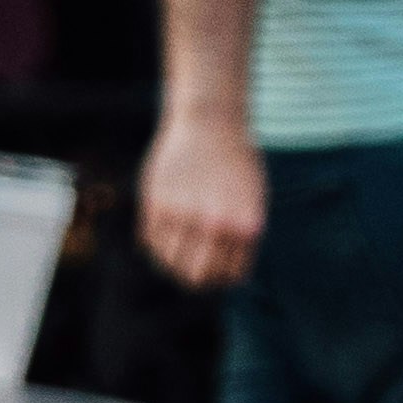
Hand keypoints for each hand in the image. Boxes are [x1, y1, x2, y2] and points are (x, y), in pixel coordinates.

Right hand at [138, 97, 265, 296]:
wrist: (211, 123)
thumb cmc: (235, 163)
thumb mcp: (252, 202)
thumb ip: (239, 237)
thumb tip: (222, 275)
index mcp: (246, 228)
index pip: (229, 276)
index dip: (220, 278)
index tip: (213, 270)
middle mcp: (216, 226)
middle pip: (197, 277)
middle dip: (194, 278)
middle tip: (188, 269)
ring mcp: (186, 216)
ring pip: (169, 262)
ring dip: (170, 261)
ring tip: (174, 249)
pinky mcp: (158, 204)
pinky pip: (150, 242)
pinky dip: (155, 242)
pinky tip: (163, 230)